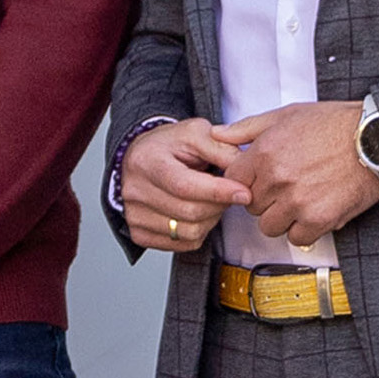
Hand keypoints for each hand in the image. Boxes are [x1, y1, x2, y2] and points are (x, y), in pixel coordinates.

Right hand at [124, 118, 251, 252]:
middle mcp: (135, 191)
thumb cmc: (167, 146)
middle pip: (190, 212)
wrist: (140, 159)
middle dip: (220, 204)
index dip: (218, 192)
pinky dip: (200, 231)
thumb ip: (221, 148)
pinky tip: (199, 213)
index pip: (184, 186)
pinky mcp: (140, 234)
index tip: (243, 192)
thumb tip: (244, 168)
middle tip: (230, 192)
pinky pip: (183, 244)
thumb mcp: (195, 133)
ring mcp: (134, 216)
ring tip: (213, 200)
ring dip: (212, 219)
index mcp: (146, 162)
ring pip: (190, 232)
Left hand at [216, 100, 378, 248]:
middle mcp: (278, 178)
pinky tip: (314, 211)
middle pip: (251, 206)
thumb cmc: (335, 123)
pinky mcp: (319, 219)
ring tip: (299, 201)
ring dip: (282, 217)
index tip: (259, 179)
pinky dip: (304, 229)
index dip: (246, 180)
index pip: (233, 180)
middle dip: (265, 199)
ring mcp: (298, 201)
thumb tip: (218, 134)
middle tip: (286, 187)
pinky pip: (297, 237)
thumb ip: (248, 127)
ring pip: (269, 226)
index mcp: (266, 151)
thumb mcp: (287, 114)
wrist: (376, 138)